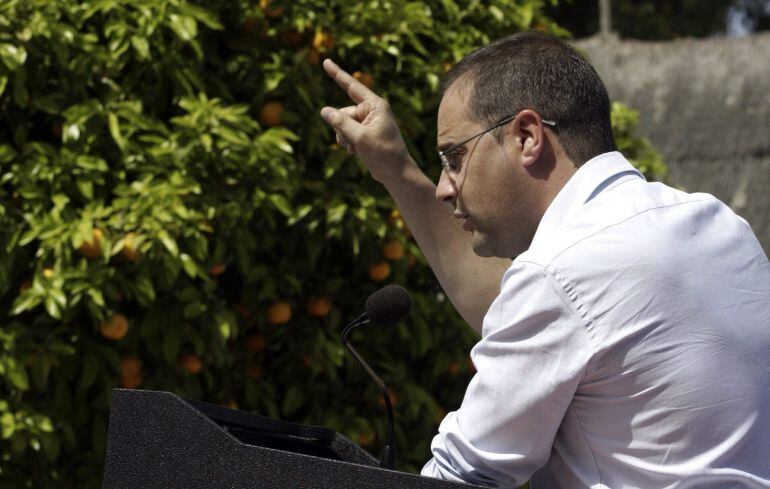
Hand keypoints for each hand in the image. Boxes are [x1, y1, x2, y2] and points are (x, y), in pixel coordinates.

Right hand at [320, 59, 411, 182]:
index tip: (325, 61)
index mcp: (375, 105)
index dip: (337, 74)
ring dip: (344, 138)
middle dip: (342, 129)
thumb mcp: (359, 137)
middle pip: (343, 113)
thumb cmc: (383, 153)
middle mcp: (371, 110)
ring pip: (342, 125)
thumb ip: (340, 123)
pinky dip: (347, 142)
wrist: (395, 172)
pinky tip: (356, 153)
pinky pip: (346, 133)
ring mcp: (367, 122)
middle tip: (354, 144)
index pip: (352, 86)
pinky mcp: (364, 133)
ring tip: (356, 150)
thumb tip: (324, 111)